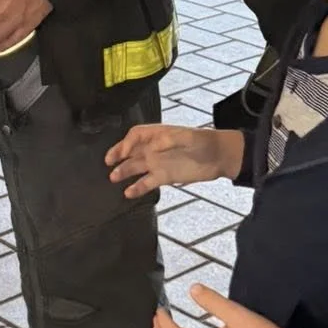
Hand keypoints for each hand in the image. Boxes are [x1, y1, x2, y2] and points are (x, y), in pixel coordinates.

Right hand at [107, 124, 243, 197]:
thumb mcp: (188, 137)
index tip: (124, 152)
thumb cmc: (204, 142)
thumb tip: (151, 149)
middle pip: (131, 150)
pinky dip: (137, 187)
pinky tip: (128, 193)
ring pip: (136, 166)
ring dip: (124, 171)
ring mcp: (158, 163)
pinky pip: (147, 182)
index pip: (136, 135)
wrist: (219, 157)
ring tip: (113, 178)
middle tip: (107, 162)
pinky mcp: (164, 177)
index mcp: (158, 134)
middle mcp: (154, 148)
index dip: (127, 142)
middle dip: (118, 154)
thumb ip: (169, 141)